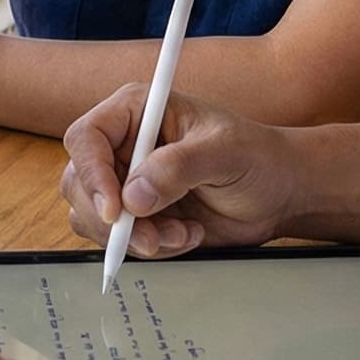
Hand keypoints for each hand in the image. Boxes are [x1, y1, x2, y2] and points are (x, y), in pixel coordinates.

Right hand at [60, 85, 300, 257]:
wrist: (279, 193)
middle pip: (80, 183)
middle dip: (112, 219)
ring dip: (134, 237)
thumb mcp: (226, 152)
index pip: (86, 138)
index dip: (92, 175)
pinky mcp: (136, 215)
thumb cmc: (258, 157)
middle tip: (151, 237)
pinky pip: (117, 240)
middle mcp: (123, 145)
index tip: (116, 210)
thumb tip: (134, 196)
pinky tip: (185, 235)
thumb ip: (179, 167)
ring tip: (180, 233)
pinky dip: (149, 247)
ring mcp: (126, 182)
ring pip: (91, 217)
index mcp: (136, 111)